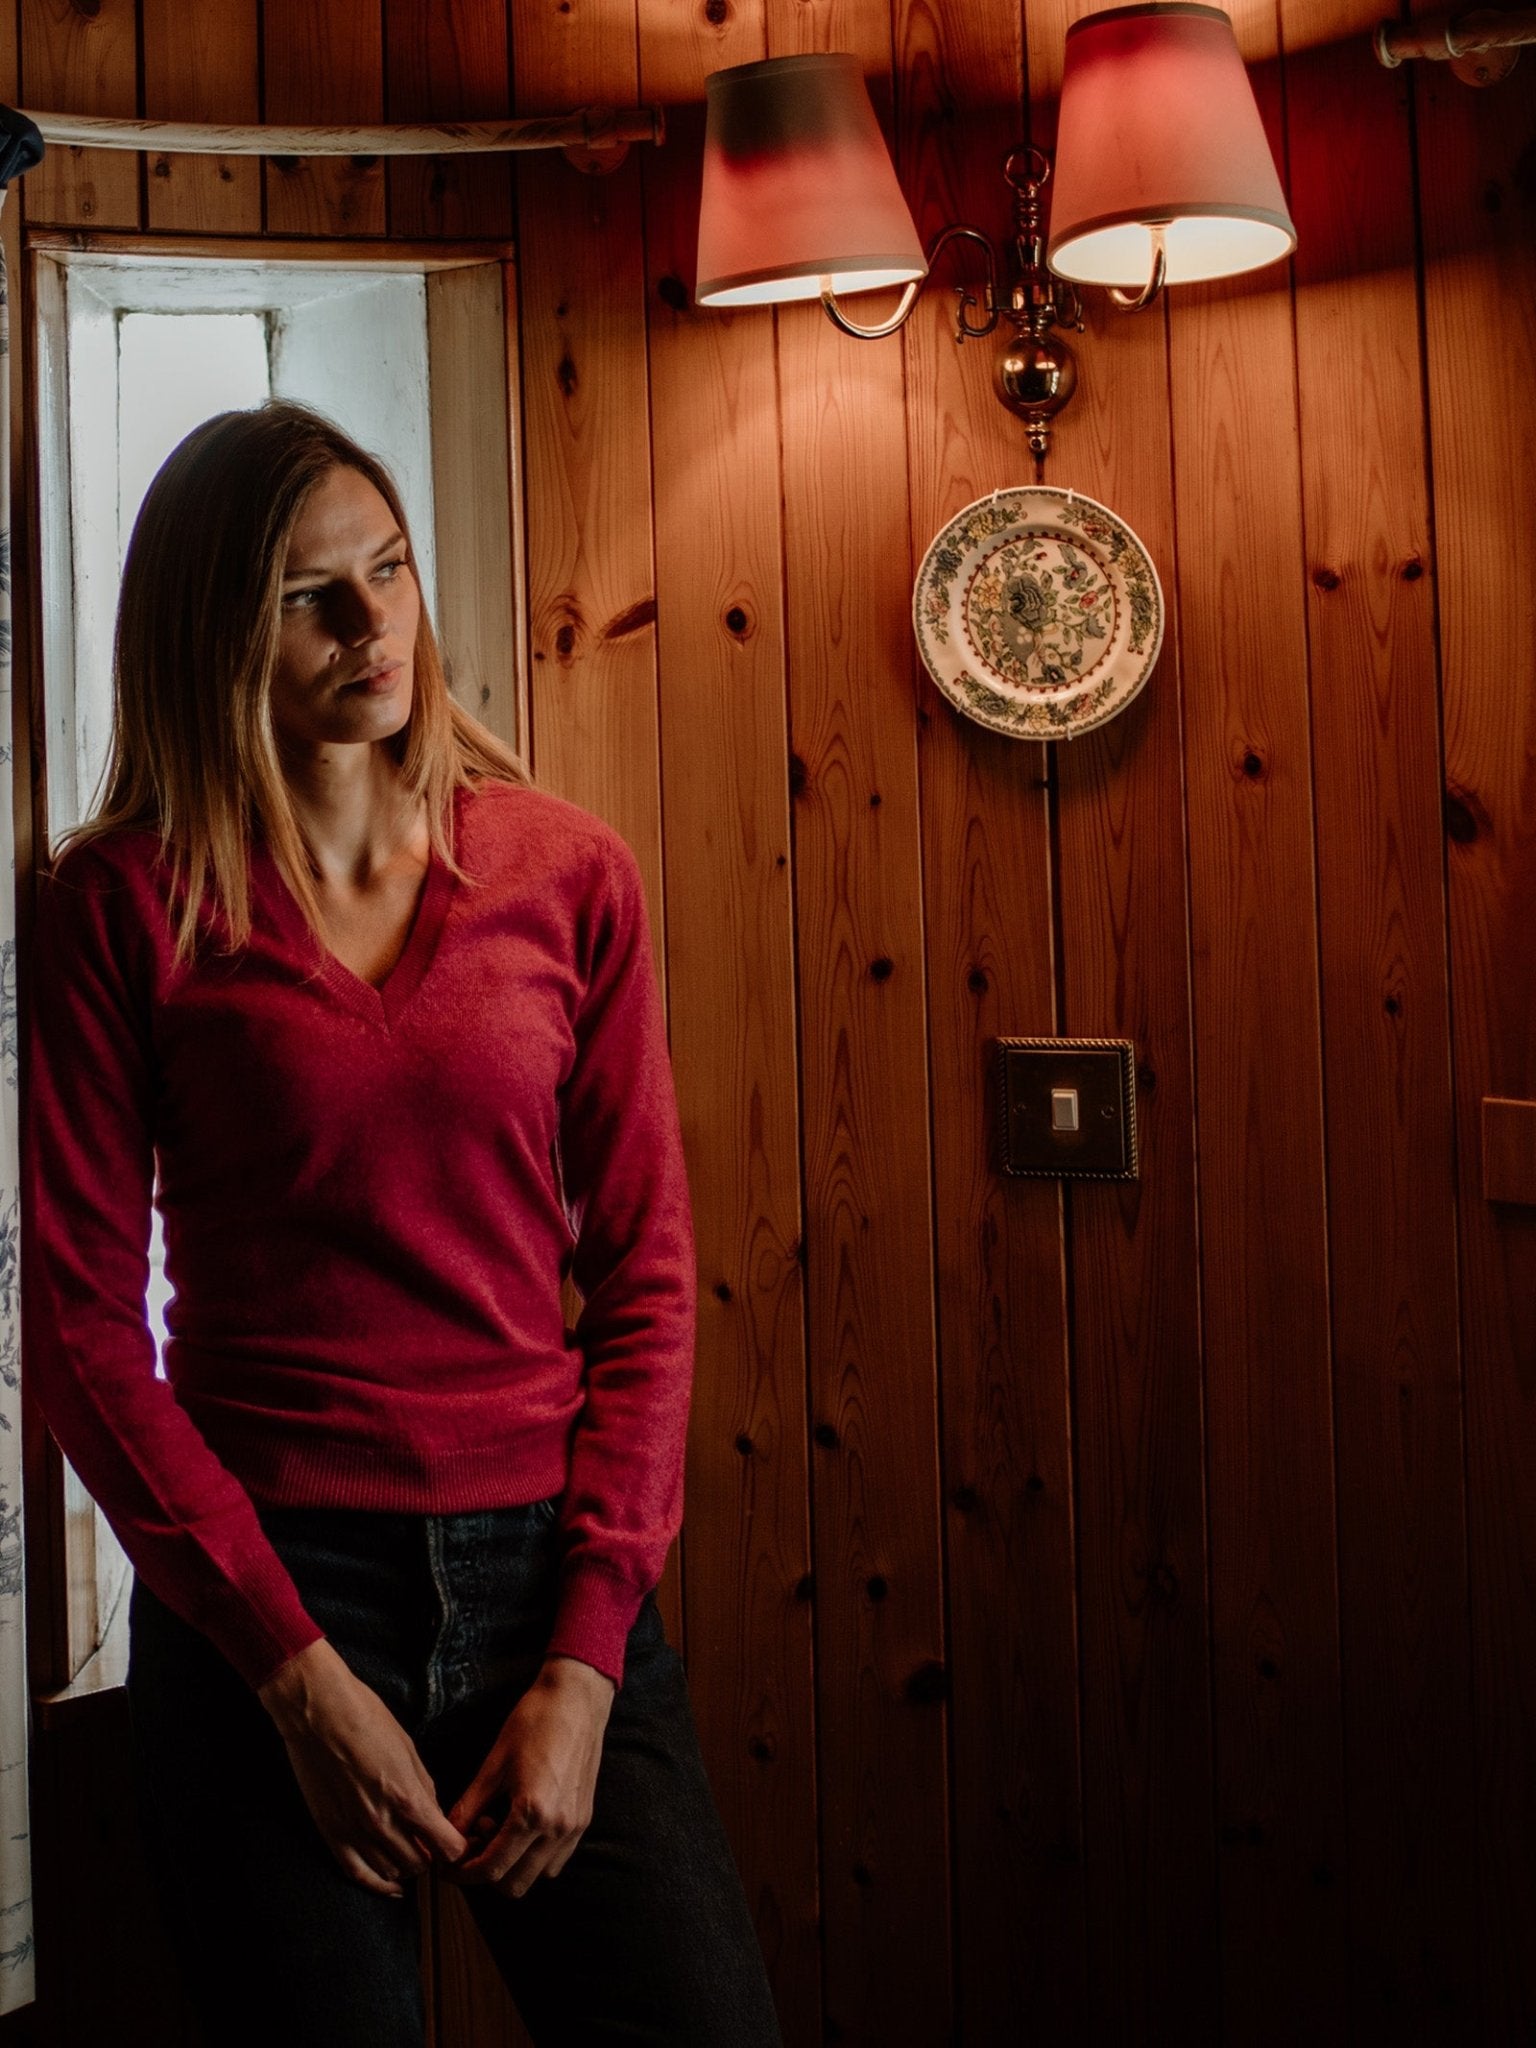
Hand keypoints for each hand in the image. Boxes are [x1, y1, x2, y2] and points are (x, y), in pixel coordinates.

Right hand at [258, 1637, 467, 1897]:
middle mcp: (383, 1822)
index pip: (447, 1847)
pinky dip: (378, 1885)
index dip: (457, 1849)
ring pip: (392, 1872)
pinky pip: (358, 1874)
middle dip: (432, 1856)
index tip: (458, 1843)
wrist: (319, 1713)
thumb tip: (434, 1815)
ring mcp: (354, 1831)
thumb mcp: (409, 1749)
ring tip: (410, 1851)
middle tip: (431, 1844)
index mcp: (408, 1797)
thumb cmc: (367, 1719)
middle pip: (420, 1864)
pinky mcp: (330, 1833)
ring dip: (406, 1866)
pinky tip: (391, 1886)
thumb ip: (424, 1788)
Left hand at [444, 1655, 615, 1897]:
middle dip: (486, 1874)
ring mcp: (574, 1826)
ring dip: (513, 1865)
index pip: (491, 1869)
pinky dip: (535, 1856)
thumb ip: (469, 1806)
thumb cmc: (534, 1722)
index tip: (447, 1866)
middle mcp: (557, 1827)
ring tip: (497, 1829)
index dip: (463, 1874)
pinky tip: (521, 1826)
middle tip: (470, 1846)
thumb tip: (446, 1835)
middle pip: (514, 1884)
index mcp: (531, 1813)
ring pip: (538, 1876)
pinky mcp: (584, 1819)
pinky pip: (556, 1858)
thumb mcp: (494, 1763)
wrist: (577, 1698)